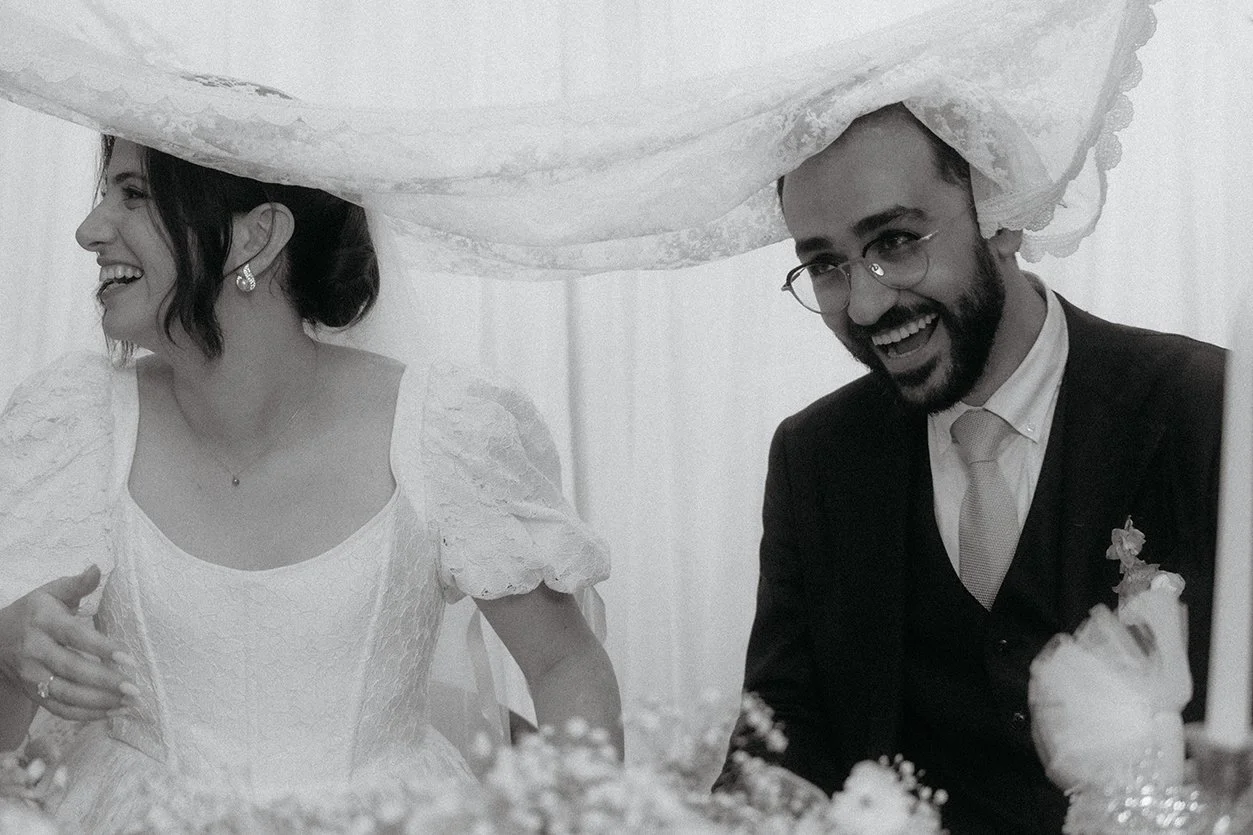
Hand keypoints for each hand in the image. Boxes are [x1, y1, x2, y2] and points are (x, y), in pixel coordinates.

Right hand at [0, 566, 136, 721]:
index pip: (75, 636)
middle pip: (72, 670)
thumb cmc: (34, 612)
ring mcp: (32, 675)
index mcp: (44, 622)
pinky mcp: (33, 693)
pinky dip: (86, 714)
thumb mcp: (52, 593)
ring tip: (129, 703)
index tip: (128, 658)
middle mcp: (35, 651)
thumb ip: (77, 584)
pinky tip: (112, 711)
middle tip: (135, 688)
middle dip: (104, 682)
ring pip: (66, 694)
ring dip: (99, 702)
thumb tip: (98, 568)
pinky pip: (59, 709)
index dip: (101, 648)